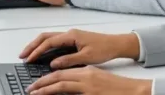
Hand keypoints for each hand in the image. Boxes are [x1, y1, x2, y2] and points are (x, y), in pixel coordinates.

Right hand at [21, 29, 140, 68]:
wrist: (117, 44)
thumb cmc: (104, 48)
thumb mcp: (86, 57)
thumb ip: (68, 60)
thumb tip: (52, 64)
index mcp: (72, 35)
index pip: (49, 42)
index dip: (37, 51)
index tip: (28, 59)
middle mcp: (70, 33)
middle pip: (45, 37)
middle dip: (32, 46)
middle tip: (22, 56)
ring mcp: (71, 36)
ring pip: (50, 38)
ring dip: (38, 45)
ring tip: (28, 55)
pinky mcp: (74, 39)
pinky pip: (56, 41)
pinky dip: (46, 47)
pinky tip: (42, 55)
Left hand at [29, 66, 151, 94]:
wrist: (135, 91)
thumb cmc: (118, 88)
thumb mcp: (99, 81)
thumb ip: (84, 82)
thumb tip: (68, 86)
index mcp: (88, 71)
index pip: (63, 72)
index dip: (47, 77)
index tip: (37, 83)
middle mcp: (87, 77)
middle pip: (59, 77)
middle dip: (41, 83)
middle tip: (30, 89)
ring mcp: (88, 87)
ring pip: (61, 85)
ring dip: (45, 89)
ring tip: (34, 93)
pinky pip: (70, 94)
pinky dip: (58, 94)